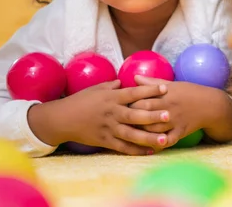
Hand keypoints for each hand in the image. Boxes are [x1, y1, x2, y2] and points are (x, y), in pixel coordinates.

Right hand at [29, 80, 169, 154]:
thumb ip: (112, 86)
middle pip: (136, 115)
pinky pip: (123, 147)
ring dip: (149, 137)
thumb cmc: (80, 101)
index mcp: (112, 98)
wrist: (62, 119)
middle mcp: (112, 113)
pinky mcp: (104, 141)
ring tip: (165, 139)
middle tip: (170, 114)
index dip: (149, 90)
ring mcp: (108, 128)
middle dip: (153, 115)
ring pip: (132, 134)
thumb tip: (124, 80)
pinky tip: (150, 151)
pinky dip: (136, 150)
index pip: (134, 93)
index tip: (165, 88)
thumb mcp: (97, 89)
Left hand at [129, 76, 210, 147]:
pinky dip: (158, 143)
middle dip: (132, 118)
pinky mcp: (181, 131)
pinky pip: (168, 140)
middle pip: (145, 113)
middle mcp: (168, 107)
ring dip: (141, 132)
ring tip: (130, 133)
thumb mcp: (171, 84)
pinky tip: (149, 146)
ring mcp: (175, 121)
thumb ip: (152, 82)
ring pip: (153, 129)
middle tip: (121, 121)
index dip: (129, 103)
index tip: (120, 106)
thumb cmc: (189, 92)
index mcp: (165, 94)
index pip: (142, 98)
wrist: (210, 104)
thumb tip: (134, 77)